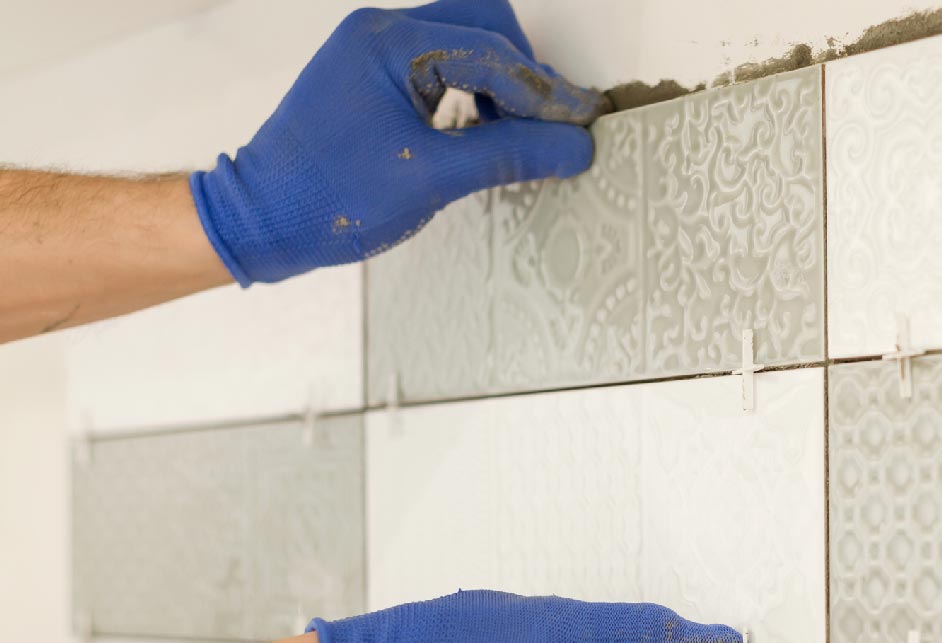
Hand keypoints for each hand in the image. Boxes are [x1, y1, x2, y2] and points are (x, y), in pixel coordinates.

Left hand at [191, 0, 609, 284]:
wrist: (259, 220)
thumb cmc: (328, 196)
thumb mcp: (432, 178)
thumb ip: (510, 155)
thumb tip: (575, 145)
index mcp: (389, 44)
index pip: (493, 54)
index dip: (546, 93)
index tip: (584, 124)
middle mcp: (380, 33)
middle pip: (483, 25)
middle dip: (525, 73)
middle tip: (552, 124)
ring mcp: (373, 52)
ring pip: (464, 40)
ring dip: (501, 81)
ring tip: (520, 132)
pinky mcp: (371, 77)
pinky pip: (441, 64)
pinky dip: (474, 90)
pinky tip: (484, 131)